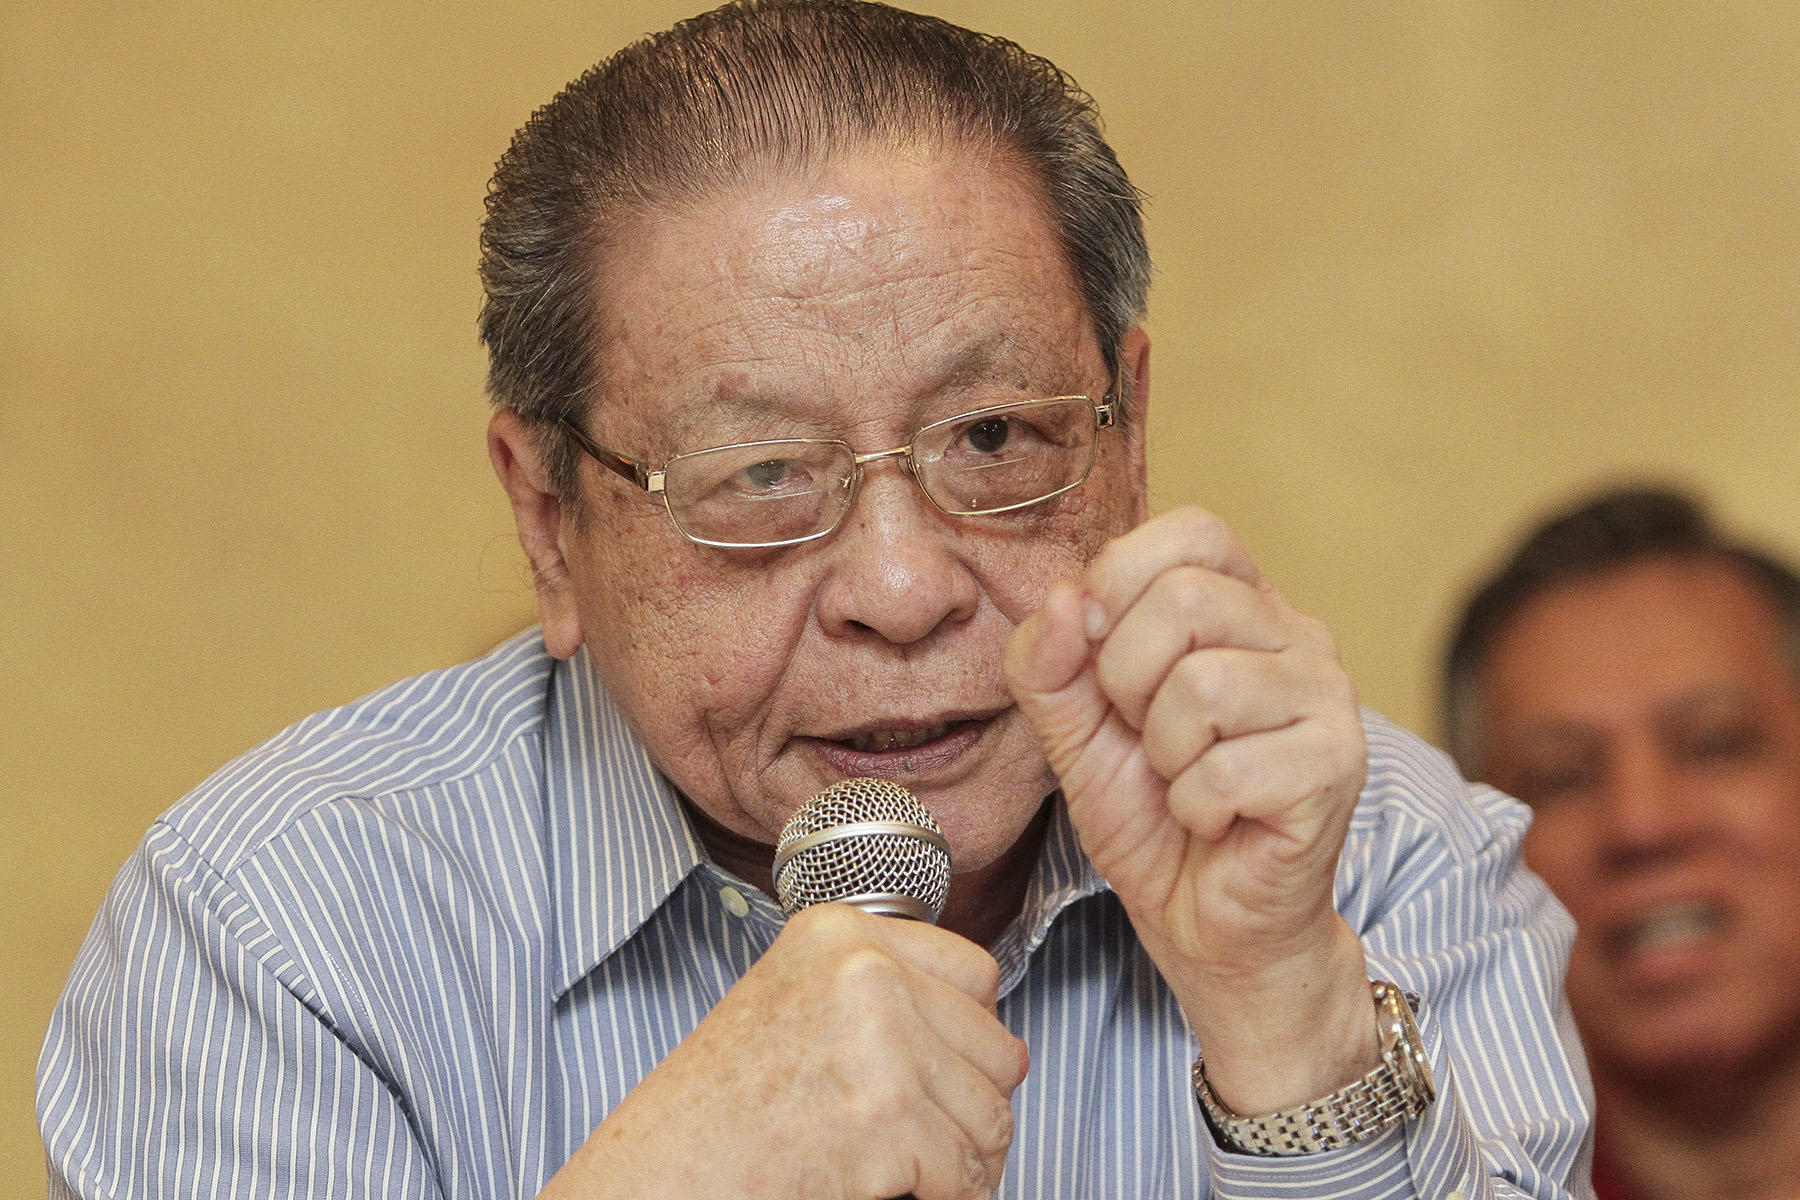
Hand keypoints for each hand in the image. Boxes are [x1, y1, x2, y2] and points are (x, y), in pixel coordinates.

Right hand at [542, 903, 1026, 1199]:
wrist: (661, 1176)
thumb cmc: (717, 1112)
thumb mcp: (795, 1008)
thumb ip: (882, 1000)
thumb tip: (1005, 1048)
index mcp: (840, 933)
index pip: (976, 974)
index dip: (968, 1038)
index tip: (939, 1075)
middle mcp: (864, 972)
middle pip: (995, 1047)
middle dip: (972, 1107)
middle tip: (927, 1142)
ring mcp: (879, 1042)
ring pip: (991, 1115)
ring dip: (964, 1160)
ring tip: (913, 1174)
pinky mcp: (885, 1119)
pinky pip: (965, 1173)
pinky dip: (946, 1198)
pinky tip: (897, 1194)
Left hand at [1004, 507, 1374, 1111]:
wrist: (1206, 922)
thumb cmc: (1150, 815)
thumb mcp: (1072, 728)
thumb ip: (1048, 661)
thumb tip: (1061, 598)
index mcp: (1241, 604)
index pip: (1191, 531)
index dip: (1120, 584)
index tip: (1099, 657)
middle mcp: (1298, 635)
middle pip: (1186, 599)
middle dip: (1127, 681)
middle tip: (1145, 737)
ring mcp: (1327, 699)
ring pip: (1204, 685)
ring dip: (1164, 754)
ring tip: (1182, 782)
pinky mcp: (1335, 768)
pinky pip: (1227, 769)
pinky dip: (1194, 808)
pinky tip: (1213, 820)